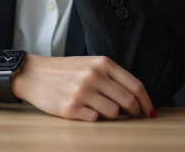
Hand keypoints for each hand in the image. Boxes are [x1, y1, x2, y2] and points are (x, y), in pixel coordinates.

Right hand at [12, 54, 154, 121]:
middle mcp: (94, 76)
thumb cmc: (64, 70)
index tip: (149, 111)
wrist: (34, 74)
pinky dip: (94, 119)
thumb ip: (111, 76)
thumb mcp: (89, 64)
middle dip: (134, 112)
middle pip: (128, 101)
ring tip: (103, 111)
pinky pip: (95, 120)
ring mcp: (82, 92)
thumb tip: (135, 96)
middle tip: (132, 116)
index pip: (135, 85)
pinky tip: (86, 112)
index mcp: (102, 63)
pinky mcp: (70, 108)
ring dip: (113, 116)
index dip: (146, 101)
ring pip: (113, 113)